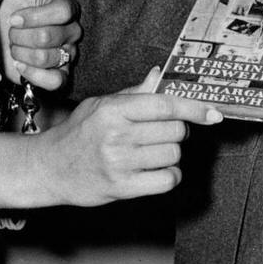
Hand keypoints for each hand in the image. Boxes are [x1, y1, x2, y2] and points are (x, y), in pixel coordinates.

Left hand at [7, 0, 81, 91]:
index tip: (13, 17)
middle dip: (20, 37)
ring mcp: (69, 55)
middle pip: (49, 37)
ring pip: (46, 58)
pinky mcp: (62, 77)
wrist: (1, 45)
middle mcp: (73, 31)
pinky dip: (32, 74)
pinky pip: (55, 80)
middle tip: (11, 34)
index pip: (63, 10)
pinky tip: (20, 66)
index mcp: (65, 8)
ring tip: (15, 49)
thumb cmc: (10, 14)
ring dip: (21, 54)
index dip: (35, 16)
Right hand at [37, 69, 221, 204]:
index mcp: (113, 110)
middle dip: (177, 131)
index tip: (213, 114)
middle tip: (162, 133)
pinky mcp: (122, 188)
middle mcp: (116, 135)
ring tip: (152, 152)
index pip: (164, 105)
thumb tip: (159, 75)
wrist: (48, 168)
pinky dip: (169, 175)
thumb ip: (133, 93)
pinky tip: (155, 171)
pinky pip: (167, 180)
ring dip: (171, 154)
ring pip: (174, 155)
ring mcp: (119, 163)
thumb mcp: (100, 105)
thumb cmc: (77, 133)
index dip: (194, 108)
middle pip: (175, 131)